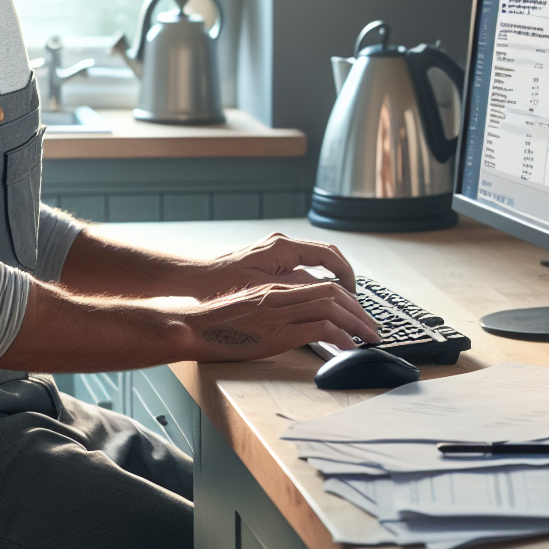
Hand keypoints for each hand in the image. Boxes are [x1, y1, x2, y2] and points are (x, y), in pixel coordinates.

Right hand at [184, 280, 381, 361]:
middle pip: (334, 292)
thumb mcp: (249, 310)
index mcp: (276, 288)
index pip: (323, 285)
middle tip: (373, 328)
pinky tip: (348, 347)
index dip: (348, 299)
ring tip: (368, 338)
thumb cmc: (215, 324)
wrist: (192, 327)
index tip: (359, 315)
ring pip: (332, 306)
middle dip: (359, 310)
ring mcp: (280, 311)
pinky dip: (340, 337)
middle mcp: (281, 294)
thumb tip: (296, 325)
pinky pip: (320, 329)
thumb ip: (274, 311)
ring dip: (356, 322)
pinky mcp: (277, 331)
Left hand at [193, 232, 358, 296]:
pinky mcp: (271, 260)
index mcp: (283, 248)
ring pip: (316, 262)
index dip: (346, 275)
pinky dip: (316, 281)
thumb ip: (296, 290)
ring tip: (340, 303)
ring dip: (331, 280)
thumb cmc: (221, 285)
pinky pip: (303, 267)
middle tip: (353, 301)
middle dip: (343, 278)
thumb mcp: (263, 291)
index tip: (353, 295)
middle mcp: (283, 245)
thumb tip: (324, 296)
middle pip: (327, 257)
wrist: (195, 279)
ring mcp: (277, 251)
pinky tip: (317, 300)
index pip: (329, 256)